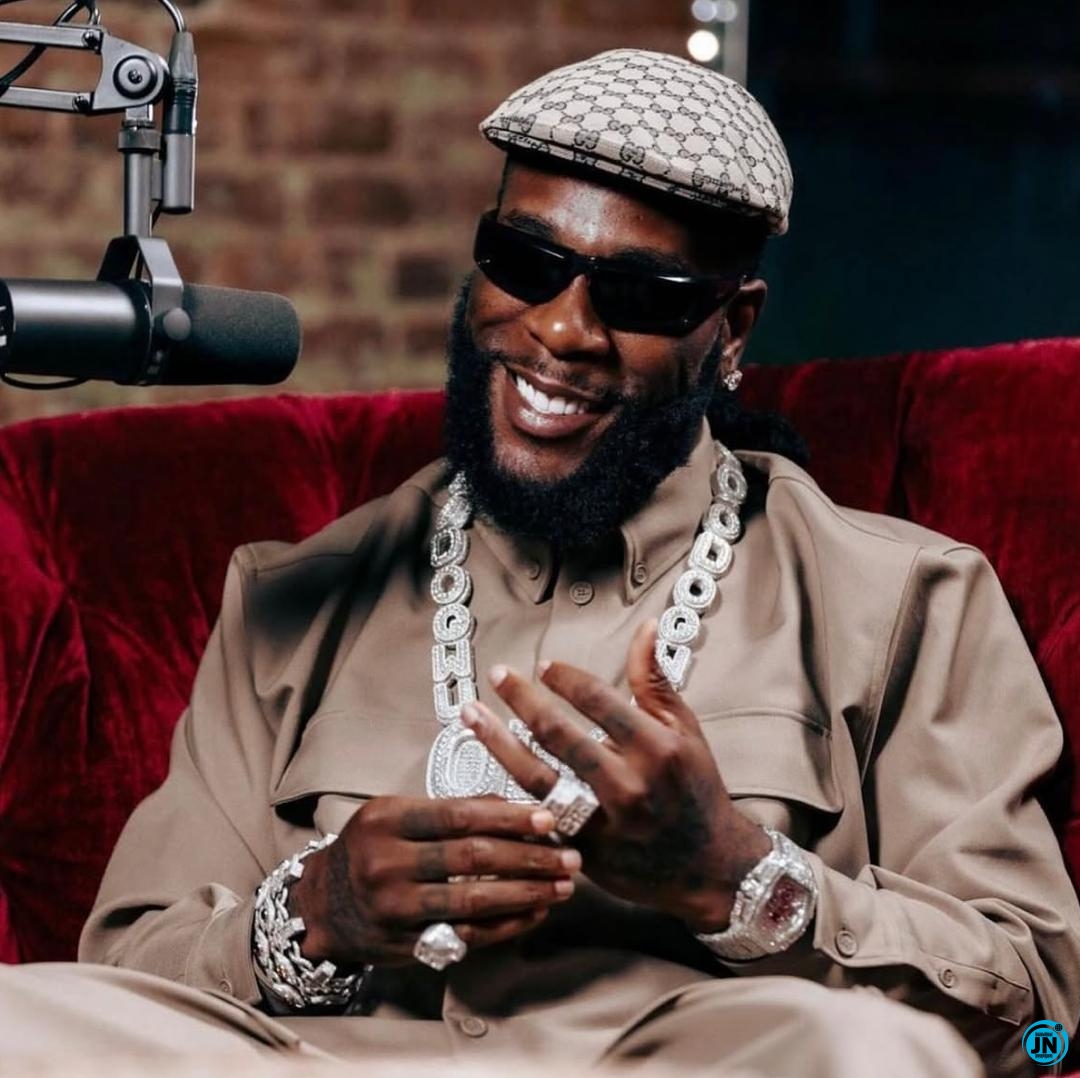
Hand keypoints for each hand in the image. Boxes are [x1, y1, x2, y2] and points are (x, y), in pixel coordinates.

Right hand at [287, 796, 578, 967]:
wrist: (322, 904)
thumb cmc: (370, 847)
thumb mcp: (396, 815)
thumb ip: (451, 810)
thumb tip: (516, 805)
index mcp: (386, 819)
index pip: (459, 815)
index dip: (509, 818)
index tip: (549, 820)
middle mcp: (386, 863)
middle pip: (472, 858)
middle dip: (529, 857)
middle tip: (570, 857)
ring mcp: (394, 908)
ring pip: (474, 900)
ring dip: (526, 894)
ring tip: (562, 886)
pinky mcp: (404, 945)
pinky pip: (465, 936)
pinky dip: (506, 926)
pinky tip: (534, 913)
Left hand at [460, 620, 770, 931]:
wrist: (710, 866)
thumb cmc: (695, 789)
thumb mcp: (685, 730)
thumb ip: (654, 680)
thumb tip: (645, 627)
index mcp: (658, 750)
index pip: (601, 703)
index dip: (567, 680)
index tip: (544, 665)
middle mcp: (629, 787)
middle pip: (560, 737)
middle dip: (523, 700)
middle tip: (499, 674)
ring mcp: (603, 824)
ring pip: (536, 778)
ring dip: (496, 741)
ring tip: (471, 713)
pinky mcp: (583, 853)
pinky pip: (534, 815)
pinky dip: (506, 787)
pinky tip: (483, 765)